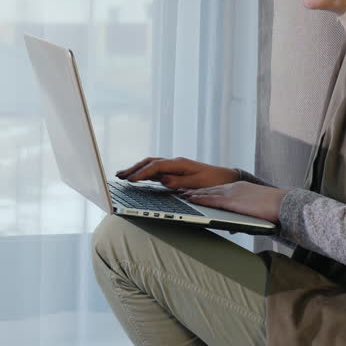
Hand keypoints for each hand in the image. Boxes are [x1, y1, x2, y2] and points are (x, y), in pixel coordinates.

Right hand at [115, 156, 240, 189]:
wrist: (226, 178)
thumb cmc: (214, 181)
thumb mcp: (198, 183)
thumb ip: (179, 181)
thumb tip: (162, 179)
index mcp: (180, 163)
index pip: (156, 167)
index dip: (142, 173)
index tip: (131, 181)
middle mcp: (175, 162)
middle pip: (150, 162)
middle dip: (134, 169)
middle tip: (119, 176)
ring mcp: (174, 166)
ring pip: (151, 164)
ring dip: (137, 169)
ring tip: (123, 175)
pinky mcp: (175, 171)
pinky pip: (156, 169)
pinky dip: (144, 172)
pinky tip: (137, 177)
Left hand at [180, 182, 286, 223]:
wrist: (283, 204)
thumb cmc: (274, 209)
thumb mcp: (255, 212)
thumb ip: (241, 218)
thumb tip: (232, 229)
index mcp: (240, 188)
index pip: (218, 189)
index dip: (205, 191)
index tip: (195, 191)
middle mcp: (234, 187)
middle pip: (210, 189)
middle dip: (196, 191)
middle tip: (183, 192)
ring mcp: (232, 193)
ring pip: (207, 193)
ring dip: (194, 194)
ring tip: (182, 196)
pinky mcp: (231, 201)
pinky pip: (211, 199)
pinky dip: (199, 199)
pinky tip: (191, 200)